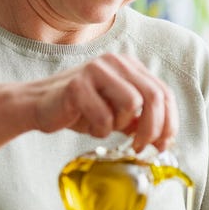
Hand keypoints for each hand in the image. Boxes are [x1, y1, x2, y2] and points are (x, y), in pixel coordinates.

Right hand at [31, 53, 176, 150]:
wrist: (39, 105)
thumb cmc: (81, 110)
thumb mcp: (117, 113)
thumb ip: (140, 119)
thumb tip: (164, 140)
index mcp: (130, 66)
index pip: (164, 92)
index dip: (169, 122)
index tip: (163, 145)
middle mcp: (116, 62)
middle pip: (154, 96)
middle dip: (154, 129)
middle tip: (141, 148)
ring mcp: (97, 69)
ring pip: (132, 103)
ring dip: (121, 125)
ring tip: (105, 127)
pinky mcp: (77, 84)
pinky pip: (104, 116)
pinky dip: (99, 130)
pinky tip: (88, 126)